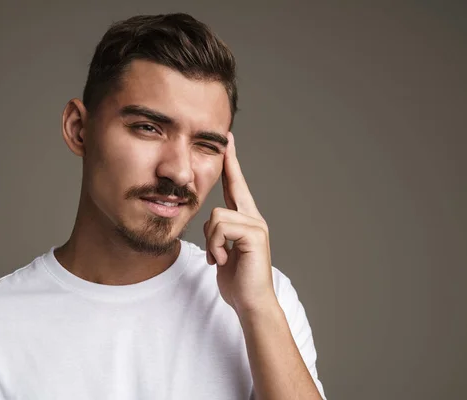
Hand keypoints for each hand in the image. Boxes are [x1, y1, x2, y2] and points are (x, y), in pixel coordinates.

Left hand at [203, 132, 277, 317]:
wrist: (251, 303)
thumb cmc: (237, 282)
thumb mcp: (222, 254)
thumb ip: (218, 237)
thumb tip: (210, 227)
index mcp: (245, 222)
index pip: (236, 189)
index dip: (231, 167)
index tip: (228, 145)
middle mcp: (253, 219)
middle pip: (235, 184)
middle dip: (230, 161)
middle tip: (226, 138)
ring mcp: (256, 225)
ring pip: (216, 216)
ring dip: (210, 241)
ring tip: (219, 258)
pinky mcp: (255, 234)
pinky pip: (221, 227)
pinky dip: (215, 246)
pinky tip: (223, 260)